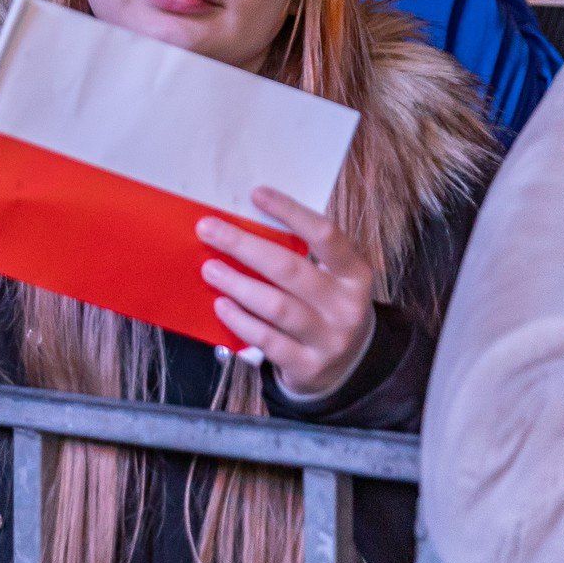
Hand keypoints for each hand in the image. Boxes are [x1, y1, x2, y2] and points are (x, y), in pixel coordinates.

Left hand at [197, 186, 376, 397]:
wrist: (349, 369)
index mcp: (355, 274)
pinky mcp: (308, 367)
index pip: (325, 235)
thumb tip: (242, 225)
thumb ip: (300, 257)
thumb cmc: (326, 309)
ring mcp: (329, 339)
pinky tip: (221, 305)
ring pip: (276, 306)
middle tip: (208, 229)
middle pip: (290, 269)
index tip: (256, 194)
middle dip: (243, 246)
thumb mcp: (330, 280)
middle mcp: (347, 306)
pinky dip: (240, 320)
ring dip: (237, 283)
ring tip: (210, 268)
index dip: (291, 212)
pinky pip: (267, 340)